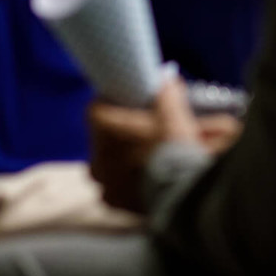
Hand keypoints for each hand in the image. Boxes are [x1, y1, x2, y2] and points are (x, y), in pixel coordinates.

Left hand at [86, 76, 202, 212]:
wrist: (181, 192)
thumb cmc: (174, 150)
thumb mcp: (174, 115)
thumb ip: (166, 93)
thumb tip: (166, 76)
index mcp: (106, 131)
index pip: (94, 109)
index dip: (108, 103)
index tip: (120, 102)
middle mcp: (97, 157)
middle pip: (101, 137)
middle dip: (117, 132)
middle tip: (138, 130)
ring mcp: (103, 181)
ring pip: (105, 161)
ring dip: (118, 157)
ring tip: (140, 156)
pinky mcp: (112, 200)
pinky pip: (111, 185)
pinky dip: (123, 180)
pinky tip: (140, 177)